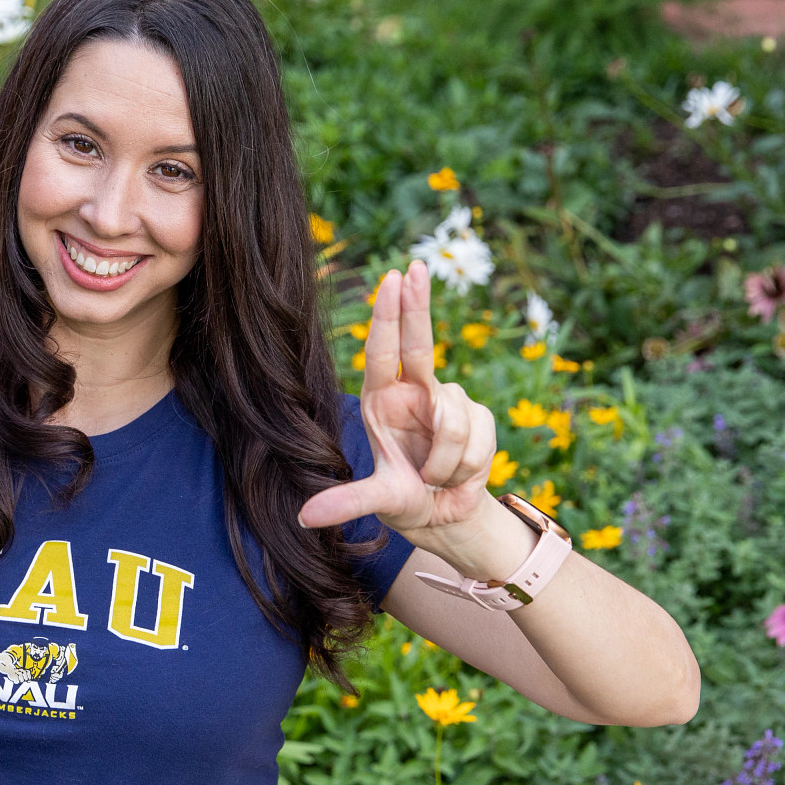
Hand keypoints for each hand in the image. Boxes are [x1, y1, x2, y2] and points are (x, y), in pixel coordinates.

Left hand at [298, 258, 498, 542]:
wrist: (448, 519)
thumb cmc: (406, 501)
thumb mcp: (377, 502)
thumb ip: (346, 504)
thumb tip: (304, 518)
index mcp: (383, 401)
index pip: (383, 352)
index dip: (388, 316)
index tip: (392, 279)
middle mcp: (415, 393)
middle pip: (420, 343)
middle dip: (418, 305)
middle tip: (415, 265)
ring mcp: (450, 402)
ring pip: (451, 416)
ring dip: (444, 460)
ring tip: (435, 477)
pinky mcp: (480, 418)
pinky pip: (476, 436)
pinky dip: (466, 466)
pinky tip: (459, 475)